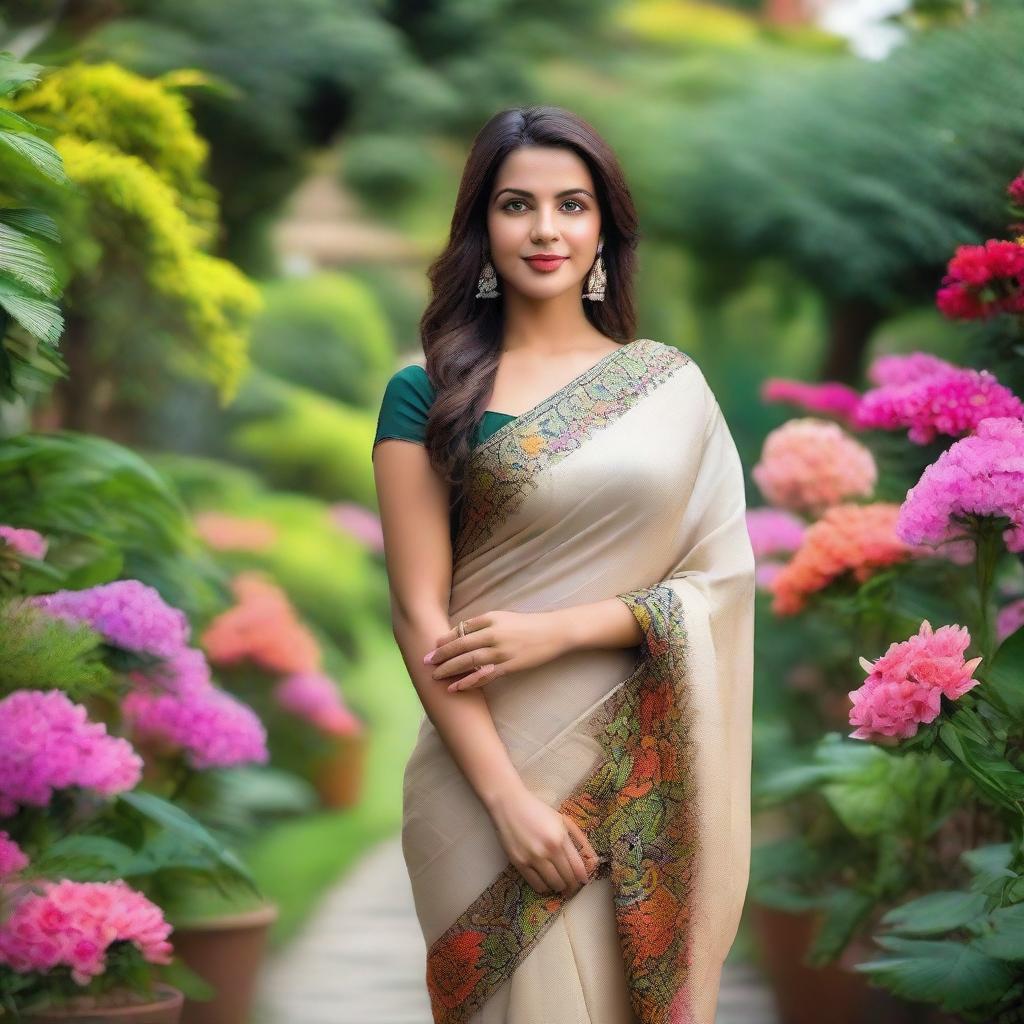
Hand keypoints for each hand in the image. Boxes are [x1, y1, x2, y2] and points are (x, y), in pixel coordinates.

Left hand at [424, 610, 569, 692]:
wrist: (554, 632)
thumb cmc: (528, 624)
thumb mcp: (504, 617)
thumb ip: (484, 623)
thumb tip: (462, 633)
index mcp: (491, 618)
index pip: (461, 629)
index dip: (446, 639)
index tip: (433, 646)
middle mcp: (493, 633)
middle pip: (460, 645)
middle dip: (441, 655)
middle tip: (425, 662)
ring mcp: (501, 650)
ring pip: (468, 661)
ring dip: (449, 669)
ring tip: (435, 676)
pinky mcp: (509, 665)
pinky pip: (483, 675)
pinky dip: (468, 682)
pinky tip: (455, 687)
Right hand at [487, 786, 599, 895]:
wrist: (509, 805)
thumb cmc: (538, 811)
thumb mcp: (562, 820)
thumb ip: (579, 838)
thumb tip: (592, 859)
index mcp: (561, 838)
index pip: (578, 867)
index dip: (582, 878)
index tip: (583, 881)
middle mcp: (549, 850)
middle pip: (567, 879)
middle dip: (572, 885)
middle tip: (572, 886)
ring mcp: (533, 858)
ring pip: (554, 885)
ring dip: (559, 887)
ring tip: (559, 884)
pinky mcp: (519, 863)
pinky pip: (537, 885)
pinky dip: (544, 887)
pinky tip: (545, 883)